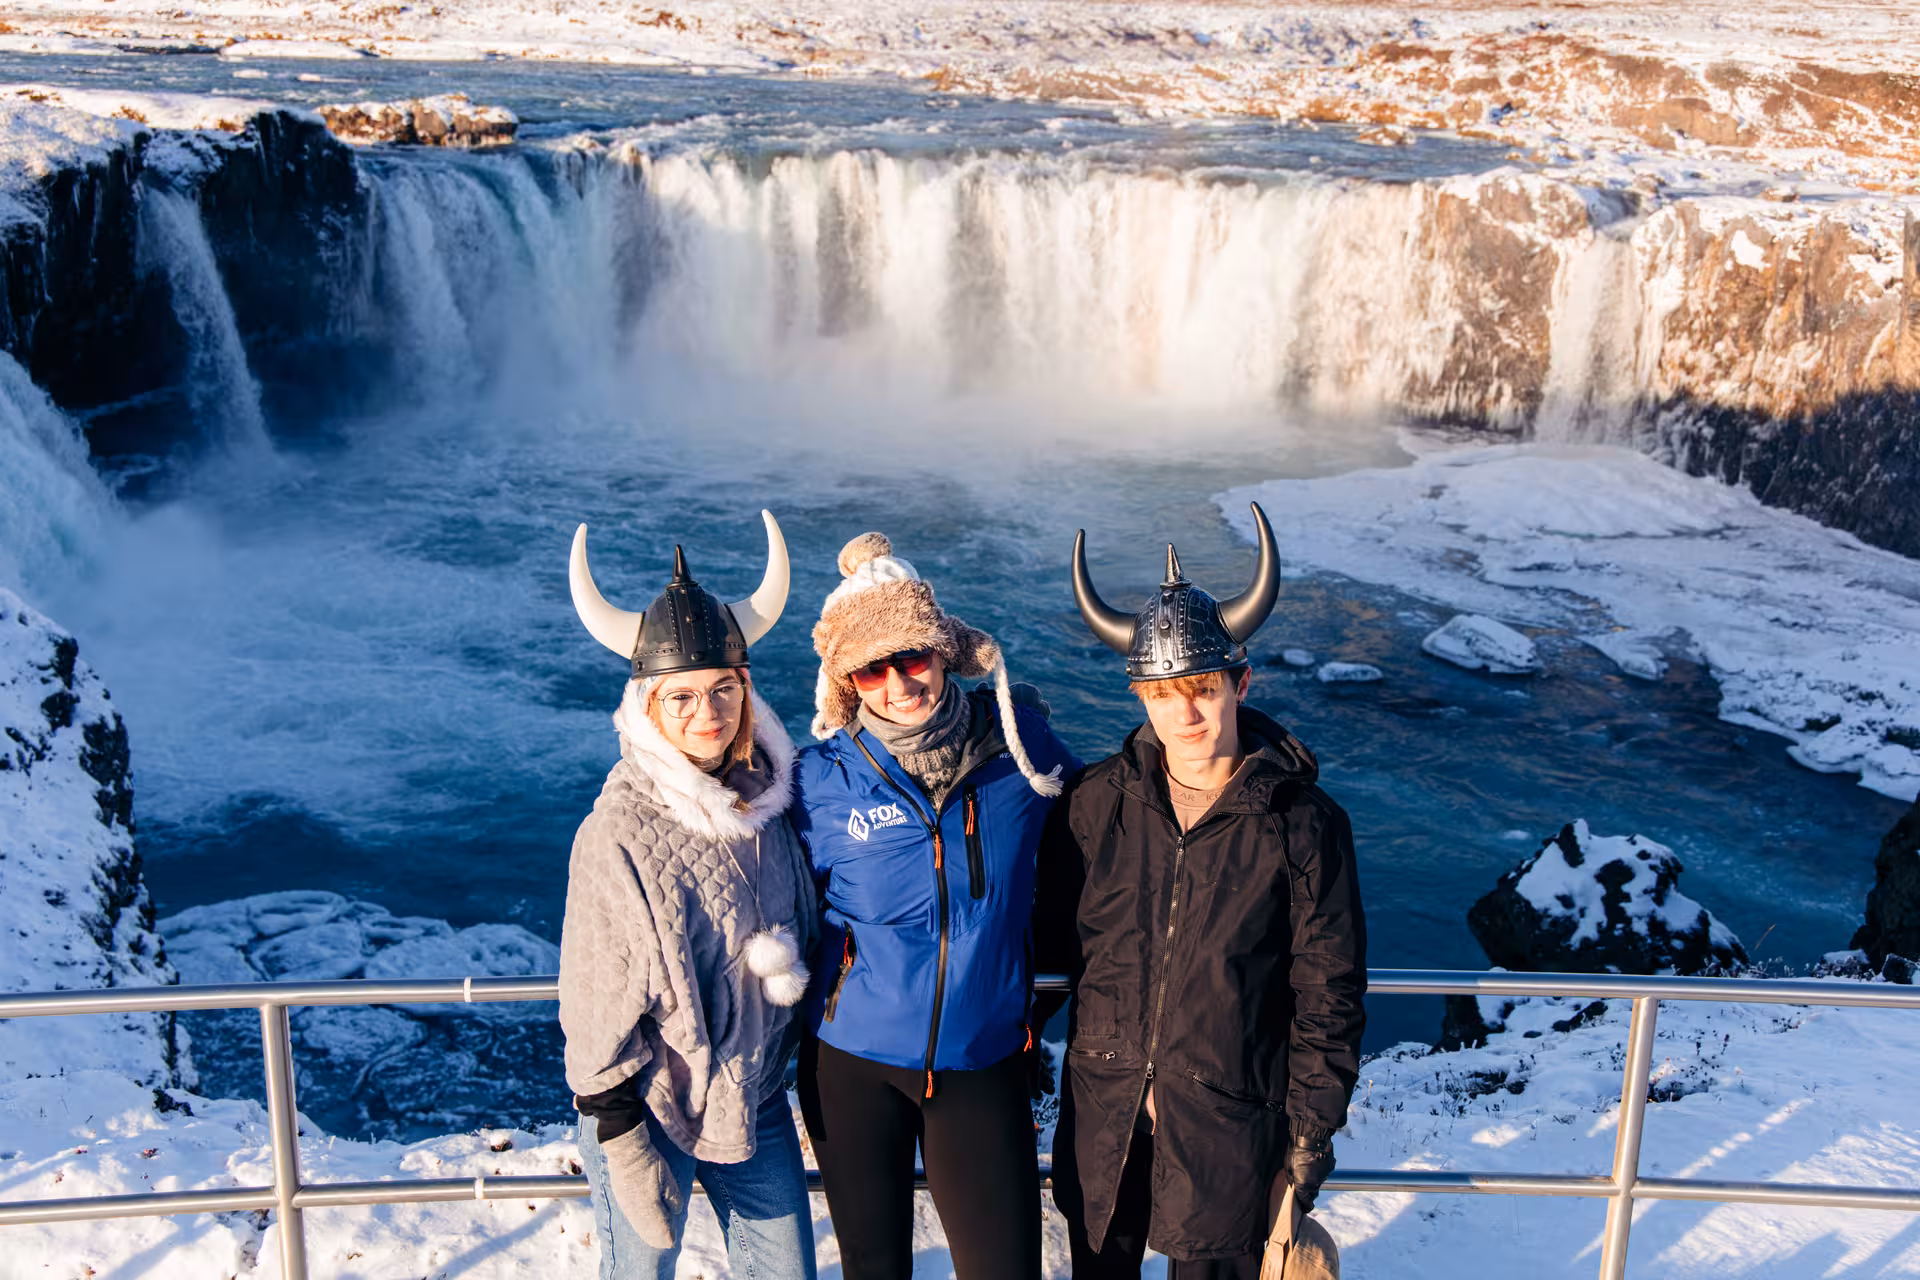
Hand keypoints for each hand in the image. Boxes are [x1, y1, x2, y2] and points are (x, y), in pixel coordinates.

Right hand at [600, 1123, 684, 1248]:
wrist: (626, 1151)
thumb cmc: (650, 1164)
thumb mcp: (668, 1179)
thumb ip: (673, 1199)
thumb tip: (676, 1211)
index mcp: (650, 1209)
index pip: (660, 1231)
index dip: (667, 1237)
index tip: (673, 1241)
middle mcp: (637, 1213)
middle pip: (648, 1233)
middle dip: (658, 1238)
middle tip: (667, 1241)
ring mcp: (627, 1207)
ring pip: (639, 1228)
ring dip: (648, 1234)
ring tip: (656, 1238)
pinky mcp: (621, 1200)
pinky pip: (632, 1220)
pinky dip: (640, 1226)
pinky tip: (643, 1225)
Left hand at [1284, 1130, 1335, 1211]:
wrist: (1311, 1137)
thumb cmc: (1295, 1151)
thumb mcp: (1288, 1167)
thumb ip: (1292, 1180)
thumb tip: (1294, 1185)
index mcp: (1304, 1186)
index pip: (1307, 1204)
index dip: (1305, 1207)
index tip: (1304, 1208)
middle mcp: (1316, 1183)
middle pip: (1313, 1193)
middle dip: (1309, 1192)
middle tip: (1304, 1187)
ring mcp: (1325, 1175)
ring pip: (1319, 1182)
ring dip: (1315, 1179)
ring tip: (1309, 1169)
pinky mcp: (1331, 1167)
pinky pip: (1325, 1173)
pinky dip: (1321, 1170)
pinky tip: (1316, 1162)